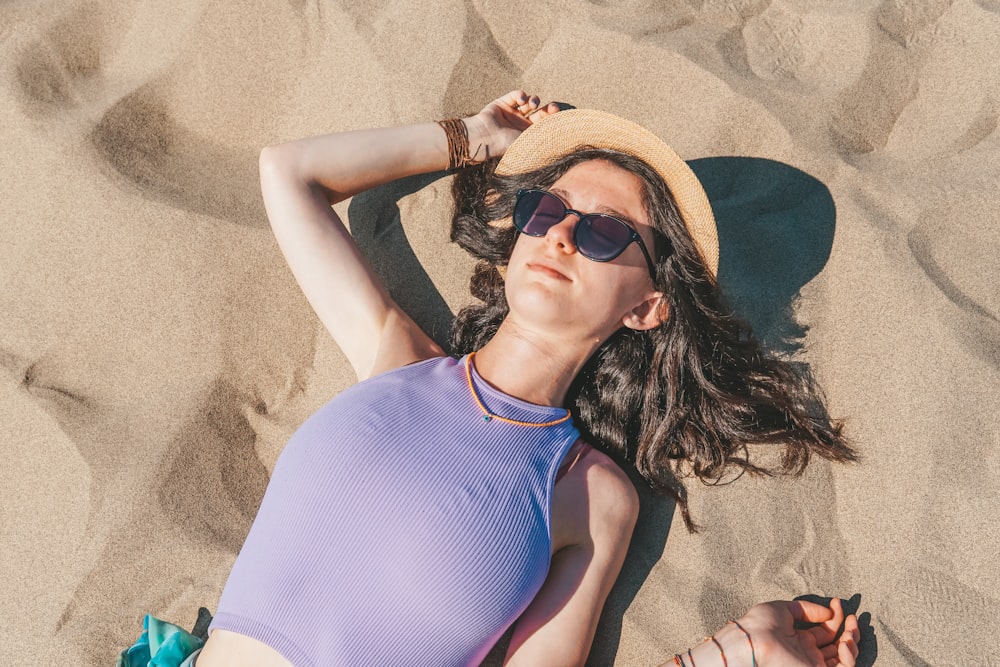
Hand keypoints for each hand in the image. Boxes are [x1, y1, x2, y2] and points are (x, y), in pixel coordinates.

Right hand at [463, 90, 562, 161]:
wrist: (486, 137)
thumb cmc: (507, 144)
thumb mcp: (530, 143)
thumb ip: (545, 138)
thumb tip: (564, 139)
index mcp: (528, 135)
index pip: (545, 124)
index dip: (553, 118)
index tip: (558, 115)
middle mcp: (521, 123)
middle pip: (540, 112)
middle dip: (548, 109)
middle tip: (553, 108)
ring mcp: (512, 113)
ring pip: (529, 102)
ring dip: (534, 100)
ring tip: (532, 105)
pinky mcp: (503, 103)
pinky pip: (516, 95)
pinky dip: (521, 95)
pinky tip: (521, 100)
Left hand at [725, 598, 859, 666]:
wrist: (753, 640)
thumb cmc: (762, 624)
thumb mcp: (784, 609)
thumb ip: (807, 609)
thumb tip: (828, 613)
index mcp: (799, 639)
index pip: (826, 630)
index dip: (835, 616)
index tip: (837, 601)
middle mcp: (808, 653)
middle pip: (838, 646)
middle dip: (850, 631)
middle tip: (853, 617)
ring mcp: (813, 664)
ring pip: (844, 659)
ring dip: (852, 643)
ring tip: (850, 631)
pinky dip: (850, 658)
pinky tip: (844, 643)